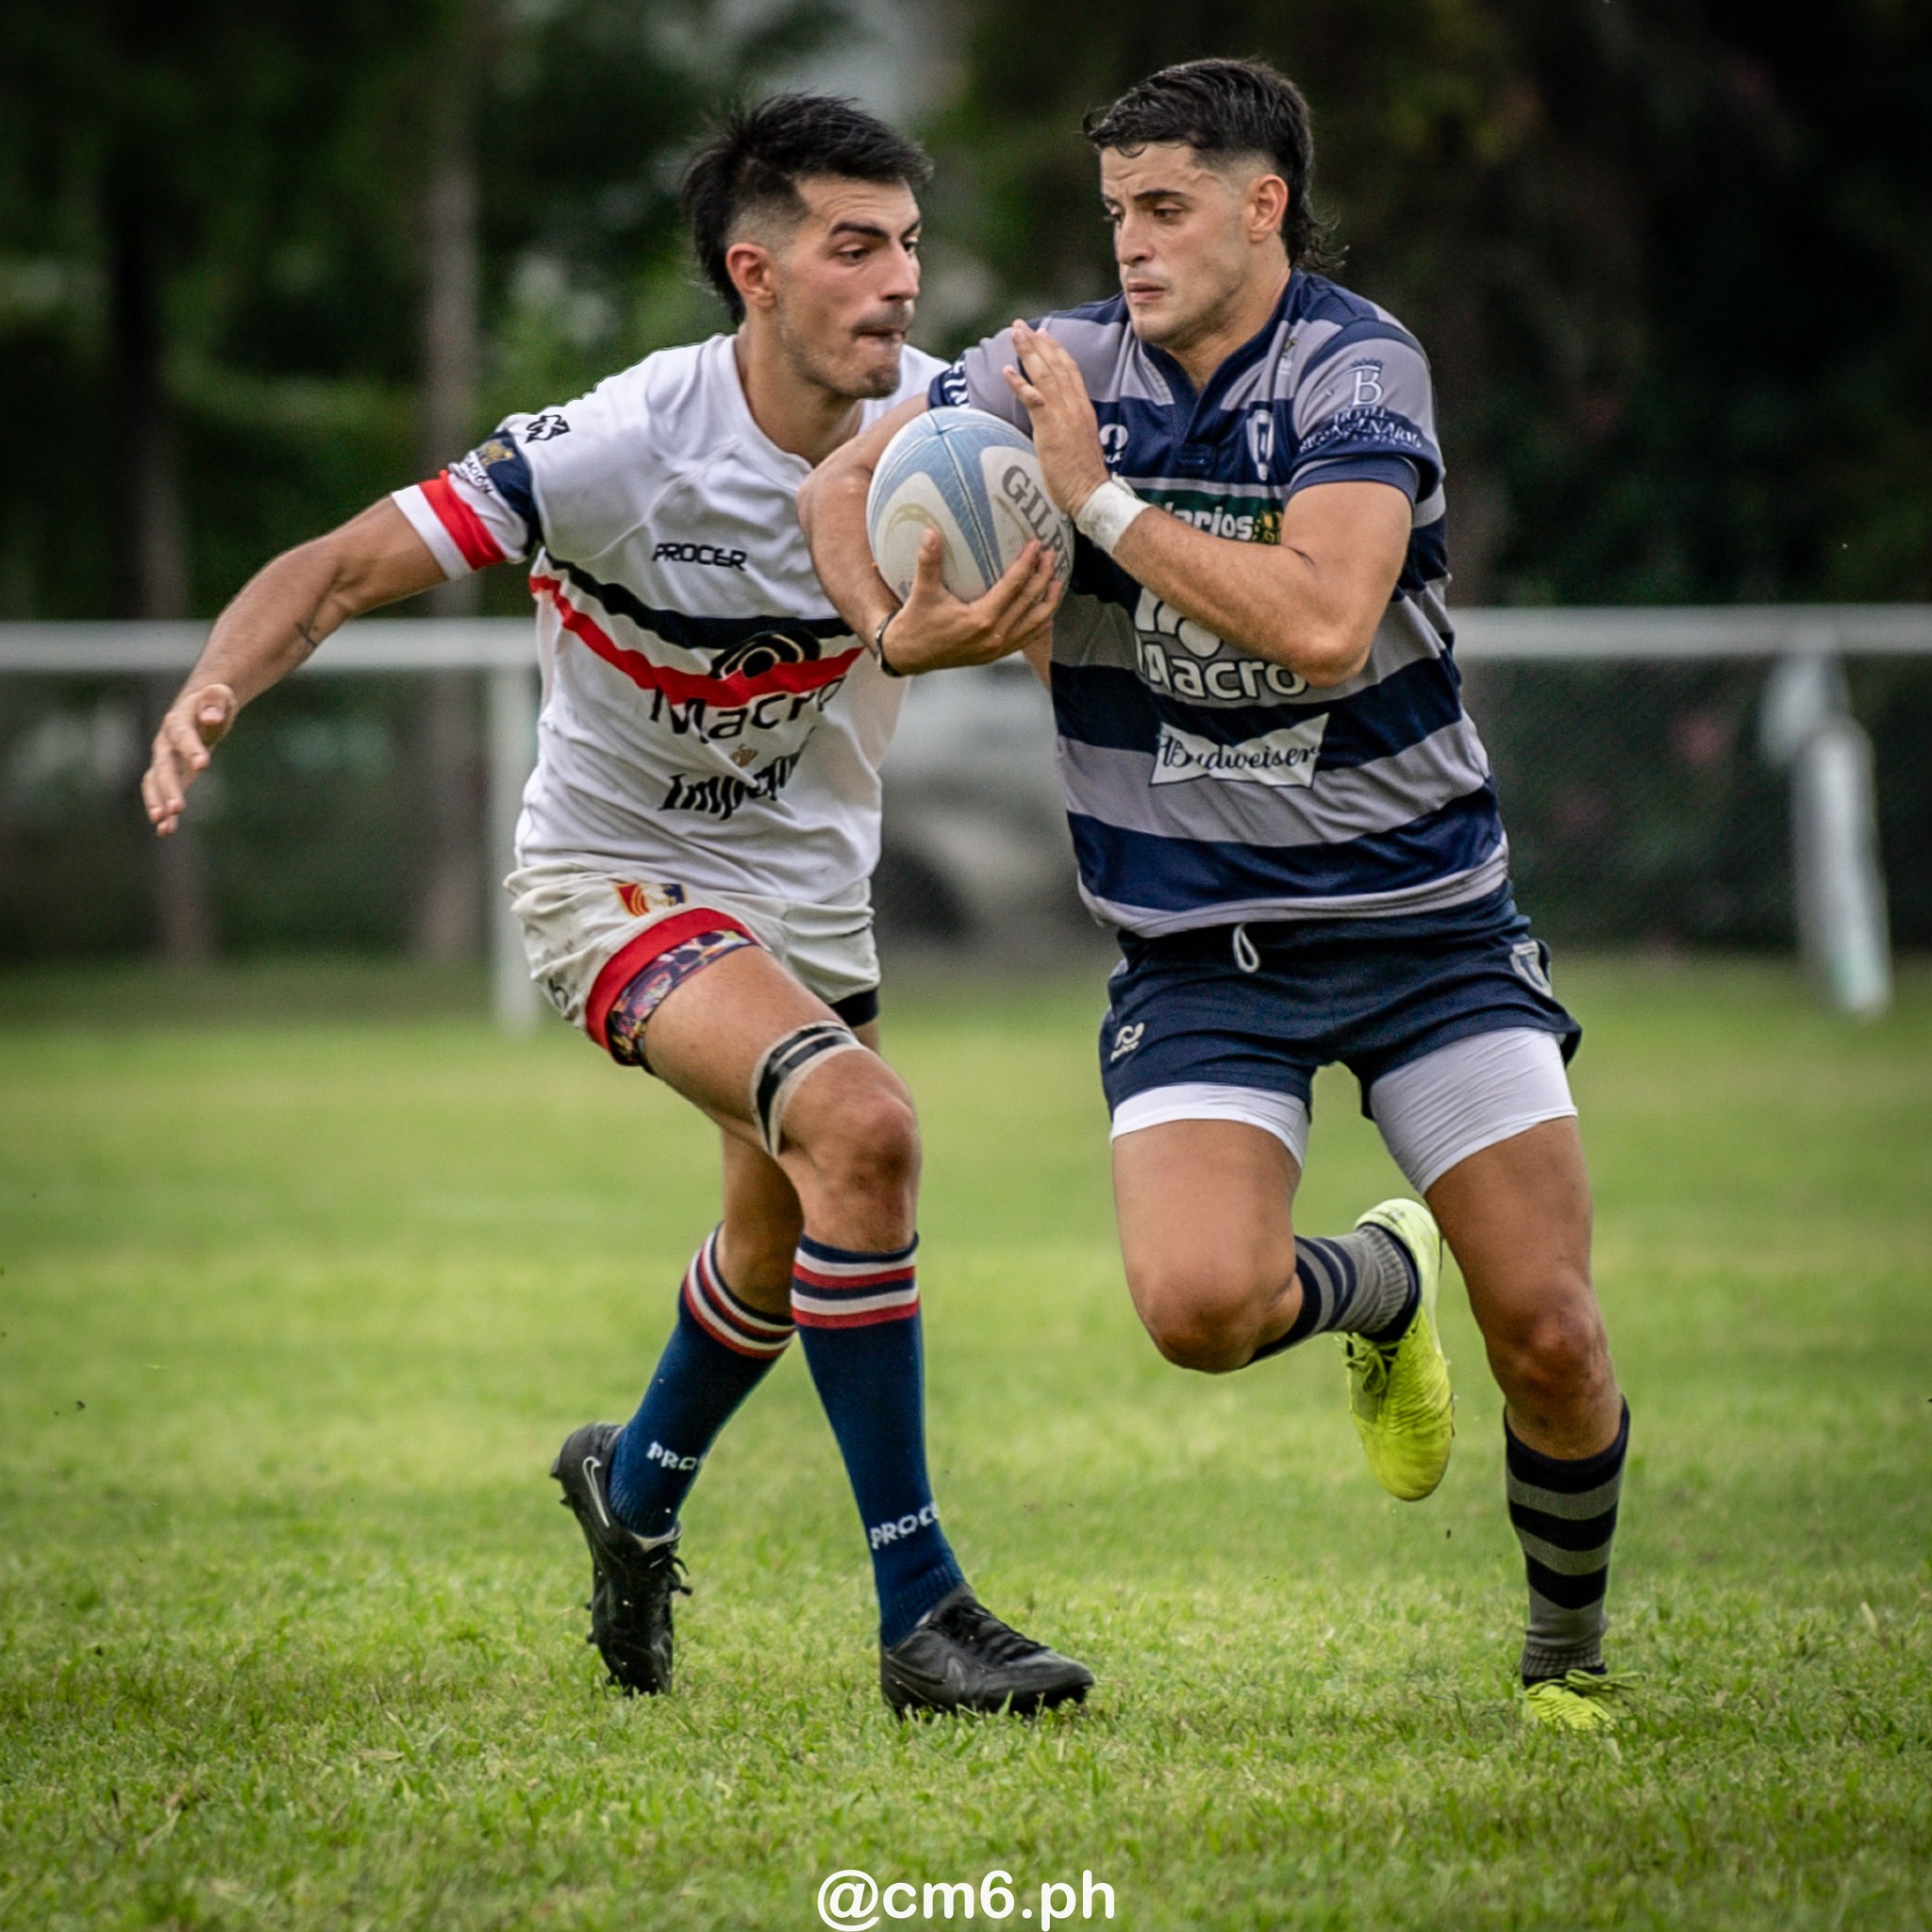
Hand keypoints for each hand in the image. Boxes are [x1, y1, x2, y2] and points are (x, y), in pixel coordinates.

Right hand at [141, 682, 236, 835]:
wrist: (199, 710)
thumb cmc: (214, 705)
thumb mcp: (220, 697)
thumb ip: (216, 700)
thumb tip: (211, 717)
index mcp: (179, 720)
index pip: (183, 735)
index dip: (192, 748)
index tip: (203, 764)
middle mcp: (165, 742)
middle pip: (164, 765)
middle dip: (169, 787)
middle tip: (177, 808)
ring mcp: (163, 760)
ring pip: (155, 782)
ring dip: (158, 803)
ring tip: (164, 824)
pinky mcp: (168, 775)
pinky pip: (159, 793)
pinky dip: (163, 811)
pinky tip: (165, 831)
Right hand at [878, 529, 1062, 674]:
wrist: (909, 655)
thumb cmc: (916, 622)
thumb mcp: (923, 591)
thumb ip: (928, 561)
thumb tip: (930, 532)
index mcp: (980, 619)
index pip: (1012, 587)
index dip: (1026, 564)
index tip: (1036, 546)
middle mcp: (993, 635)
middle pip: (1028, 603)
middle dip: (1042, 578)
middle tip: (1050, 557)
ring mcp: (995, 648)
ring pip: (1032, 624)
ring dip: (1047, 603)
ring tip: (1057, 583)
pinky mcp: (993, 655)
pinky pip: (1023, 640)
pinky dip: (1038, 627)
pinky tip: (1047, 617)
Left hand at [1001, 319, 1110, 518]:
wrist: (1090, 492)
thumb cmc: (1083, 476)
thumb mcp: (1080, 442)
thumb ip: (1070, 426)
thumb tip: (1060, 424)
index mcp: (1083, 408)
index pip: (1070, 370)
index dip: (1056, 350)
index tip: (1044, 334)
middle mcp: (1075, 405)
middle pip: (1056, 365)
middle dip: (1037, 342)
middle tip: (1021, 325)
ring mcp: (1063, 414)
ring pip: (1044, 374)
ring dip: (1027, 352)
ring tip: (1014, 334)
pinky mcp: (1050, 427)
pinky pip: (1032, 398)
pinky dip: (1019, 383)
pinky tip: (1006, 370)